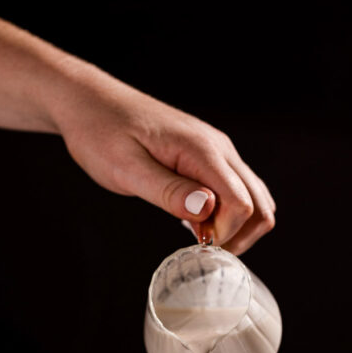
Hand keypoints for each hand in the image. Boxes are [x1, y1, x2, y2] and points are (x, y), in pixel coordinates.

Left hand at [50, 60, 275, 254]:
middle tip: (203, 249)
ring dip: (236, 227)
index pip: (242, 204)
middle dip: (239, 236)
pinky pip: (236, 190)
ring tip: (200, 237)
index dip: (224, 234)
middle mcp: (219, 148)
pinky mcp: (209, 156)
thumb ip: (169, 192)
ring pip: (255, 198)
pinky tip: (197, 221)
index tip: (196, 244)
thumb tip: (208, 210)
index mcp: (201, 150)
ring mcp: (217, 151)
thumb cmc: (101, 132)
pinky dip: (227, 214)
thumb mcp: (126, 169)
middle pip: (260, 205)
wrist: (91, 103)